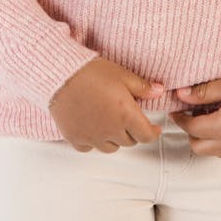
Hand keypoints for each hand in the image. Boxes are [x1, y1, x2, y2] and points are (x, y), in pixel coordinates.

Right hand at [48, 57, 165, 153]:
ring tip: (112, 122)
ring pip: (111, 147)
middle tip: (129, 118)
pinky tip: (93, 126)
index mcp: (126, 115)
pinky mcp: (76, 138)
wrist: (61, 75)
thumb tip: (159, 92)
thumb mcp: (122, 74)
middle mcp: (110, 131)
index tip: (155, 129)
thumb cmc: (92, 72)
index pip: (146, 135)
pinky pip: (90, 147)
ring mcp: (92, 137)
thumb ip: (142, 87)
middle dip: (133, 131)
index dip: (153, 133)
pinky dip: (94, 140)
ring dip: (115, 138)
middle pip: (129, 142)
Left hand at [168, 69, 220, 159]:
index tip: (177, 109)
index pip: (191, 128)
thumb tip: (180, 95)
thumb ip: (202, 92)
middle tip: (193, 114)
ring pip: (215, 153)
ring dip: (208, 139)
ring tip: (212, 117)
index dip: (181, 118)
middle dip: (191, 132)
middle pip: (199, 147)